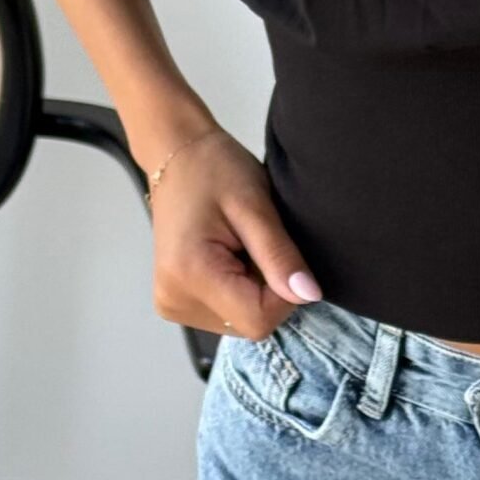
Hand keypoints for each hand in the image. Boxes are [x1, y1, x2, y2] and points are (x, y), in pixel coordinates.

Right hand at [145, 125, 323, 338]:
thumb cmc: (215, 169)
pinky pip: (225, 313)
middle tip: (255, 244)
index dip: (283, 294)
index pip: (259, 319)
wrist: (178, 155)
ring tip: (240, 247)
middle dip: (267, 290)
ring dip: (253, 290)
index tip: (278, 254)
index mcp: (190, 275)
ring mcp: (171, 304)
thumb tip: (309, 296)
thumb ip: (280, 256)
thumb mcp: (256, 206)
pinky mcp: (175, 302)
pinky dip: (238, 290)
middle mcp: (174, 299)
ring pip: (240, 321)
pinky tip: (229, 258)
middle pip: (250, 324)